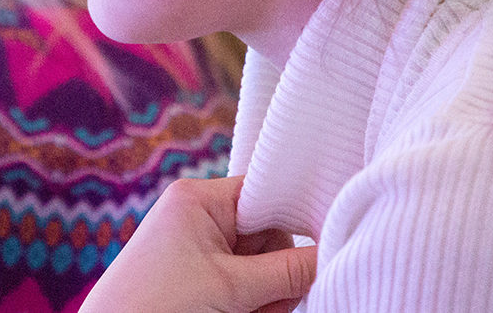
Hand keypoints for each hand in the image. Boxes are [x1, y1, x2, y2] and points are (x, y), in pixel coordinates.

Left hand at [78, 175, 316, 312]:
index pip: (266, 191)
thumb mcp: (231, 288)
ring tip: (250, 312)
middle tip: (269, 300)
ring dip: (267, 293)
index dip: (296, 216)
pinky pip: (244, 282)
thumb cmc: (159, 304)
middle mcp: (198, 215)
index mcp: (199, 198)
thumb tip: (334, 254)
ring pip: (260, 264)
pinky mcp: (199, 275)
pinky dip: (252, 303)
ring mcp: (198, 246)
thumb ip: (288, 272)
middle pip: (268, 234)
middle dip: (277, 271)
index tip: (325, 239)